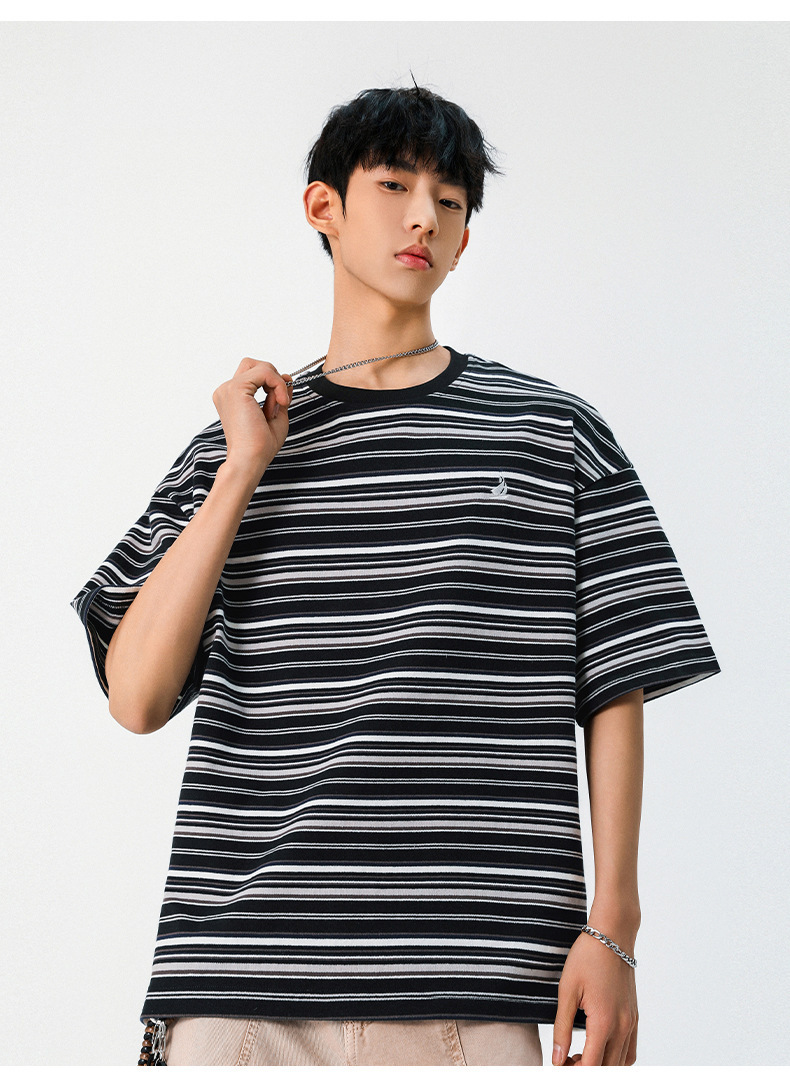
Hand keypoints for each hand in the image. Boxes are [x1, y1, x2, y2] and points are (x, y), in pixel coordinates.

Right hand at [212, 357, 293, 477]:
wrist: (250, 459)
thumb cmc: (260, 445)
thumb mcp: (276, 415)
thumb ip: (279, 395)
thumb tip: (287, 377)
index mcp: (231, 397)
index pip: (253, 375)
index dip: (272, 382)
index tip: (282, 400)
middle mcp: (226, 390)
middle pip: (253, 364)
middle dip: (272, 377)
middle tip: (281, 399)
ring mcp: (228, 388)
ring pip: (260, 366)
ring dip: (277, 383)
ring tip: (279, 404)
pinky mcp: (236, 388)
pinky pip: (265, 372)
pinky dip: (278, 384)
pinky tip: (280, 402)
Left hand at [552, 929, 637, 1064]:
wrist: (612, 935)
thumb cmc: (587, 957)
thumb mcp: (567, 991)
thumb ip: (561, 1028)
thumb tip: (556, 1059)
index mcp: (604, 1022)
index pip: (591, 1066)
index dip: (573, 1072)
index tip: (558, 1067)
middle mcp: (622, 1026)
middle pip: (607, 1069)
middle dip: (585, 1070)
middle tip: (565, 1060)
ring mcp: (631, 1022)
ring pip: (621, 1063)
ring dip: (601, 1066)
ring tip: (579, 1054)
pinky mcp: (634, 1016)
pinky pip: (630, 1050)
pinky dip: (616, 1058)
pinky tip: (599, 1046)